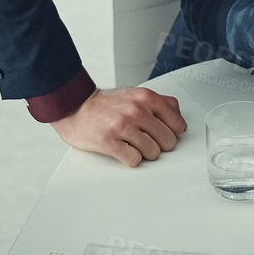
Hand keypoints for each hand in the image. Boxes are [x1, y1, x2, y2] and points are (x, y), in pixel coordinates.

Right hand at [51, 86, 185, 166]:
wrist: (75, 106)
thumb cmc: (105, 103)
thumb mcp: (136, 94)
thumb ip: (160, 102)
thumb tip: (178, 117)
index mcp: (146, 98)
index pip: (177, 123)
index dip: (174, 133)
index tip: (168, 135)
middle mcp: (136, 111)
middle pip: (167, 141)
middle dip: (161, 145)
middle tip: (150, 142)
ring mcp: (123, 127)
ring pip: (153, 152)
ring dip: (146, 153)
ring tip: (135, 146)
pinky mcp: (110, 142)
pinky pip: (134, 160)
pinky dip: (132, 159)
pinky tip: (125, 151)